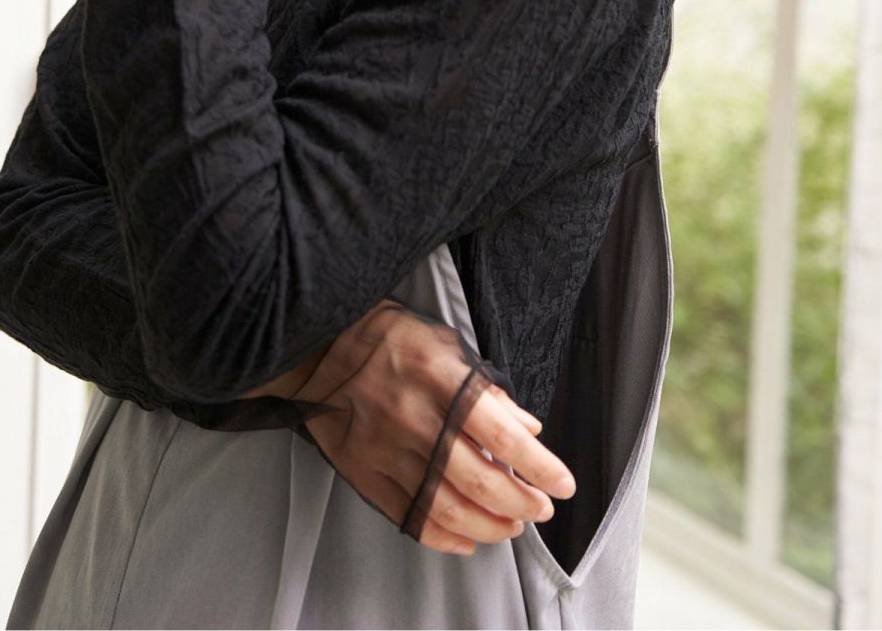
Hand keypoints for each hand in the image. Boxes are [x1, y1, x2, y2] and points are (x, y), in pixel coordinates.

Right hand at [279, 301, 575, 556]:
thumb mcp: (445, 345)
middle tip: (540, 509)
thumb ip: (487, 389)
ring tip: (511, 526)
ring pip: (449, 508)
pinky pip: (411, 517)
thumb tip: (527, 429)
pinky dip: (445, 537)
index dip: (540, 466)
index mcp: (441, 381)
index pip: (502, 434)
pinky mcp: (365, 473)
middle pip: (480, 480)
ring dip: (489, 525)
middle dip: (520, 503)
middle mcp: (416, 419)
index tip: (564, 484)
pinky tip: (467, 540)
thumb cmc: (387, 340)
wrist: (317, 349)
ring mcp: (387, 451)